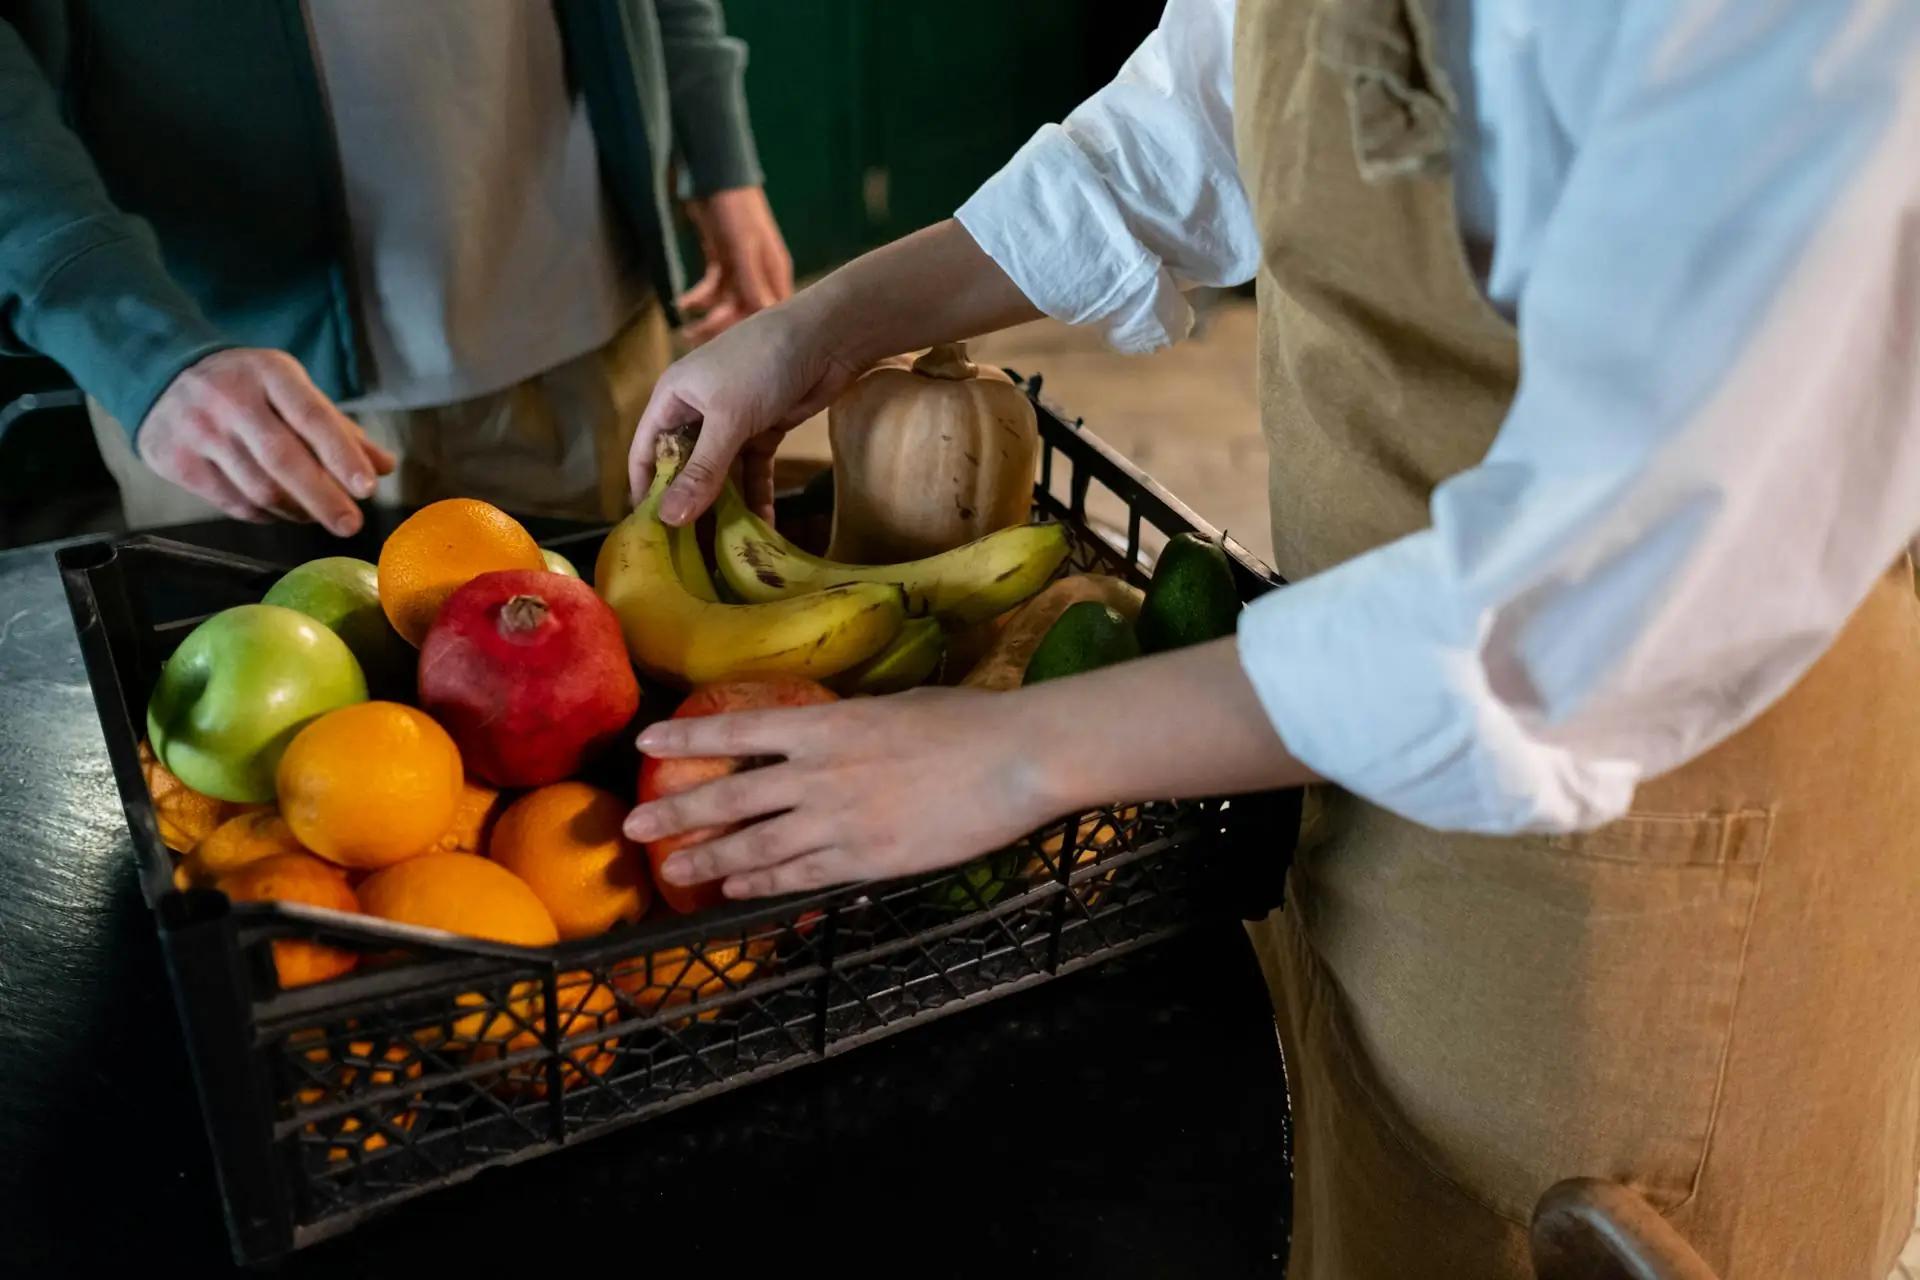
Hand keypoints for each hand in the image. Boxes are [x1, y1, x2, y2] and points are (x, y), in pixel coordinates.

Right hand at [137, 349, 394, 534]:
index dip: (342, 455)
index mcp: (268, 372)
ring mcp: (197, 430)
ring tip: (319, 515)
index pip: (312, 416)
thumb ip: (338, 428)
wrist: (163, 377)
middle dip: (323, 498)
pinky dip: (266, 514)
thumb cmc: (248, 388)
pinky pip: (233, 503)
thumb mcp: (292, 389)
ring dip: (298, 510)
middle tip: (351, 524)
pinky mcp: (175, 460)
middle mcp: (229, 398)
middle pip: (283, 459)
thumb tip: (385, 467)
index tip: (368, 488)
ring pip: (258, 488)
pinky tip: (282, 511)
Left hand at [622, 640, 1315, 900]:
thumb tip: (823, 731)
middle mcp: (820, 773)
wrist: (1017, 757)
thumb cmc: (969, 722)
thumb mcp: (898, 706)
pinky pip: (801, 876)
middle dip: (677, 813)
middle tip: (632, 827)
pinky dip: (764, 885)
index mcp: (828, 725)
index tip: (647, 743)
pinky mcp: (867, 860)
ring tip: (672, 872)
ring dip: (709, 861)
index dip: (688, 738)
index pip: (739, 730)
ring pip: (757, 846)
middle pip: (731, 797)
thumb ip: (851, 725)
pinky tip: (738, 892)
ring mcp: (841, 821)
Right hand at [631, 219, 1042, 523]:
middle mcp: (696, 410)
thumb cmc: (764, 363)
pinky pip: (753, 471)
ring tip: (726, 549)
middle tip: (690, 552)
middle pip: (684, 467)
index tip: (650, 533)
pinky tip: (763, 527)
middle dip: (688, 506)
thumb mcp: (728, 420)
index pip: (645, 452)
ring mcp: (731, 421)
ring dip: (725, 507)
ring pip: (721, 474)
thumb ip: (701, 472)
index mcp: (672, 398)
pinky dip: (758, 496)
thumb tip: (669, 519)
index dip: (645, 491)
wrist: (828, 336)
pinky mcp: (763, 429)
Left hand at [677, 186, 793, 345]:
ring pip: (727, 305)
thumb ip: (752, 285)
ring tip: (684, 331)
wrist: (714, 173)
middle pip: (746, 315)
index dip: (753, 336)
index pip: (770, 316)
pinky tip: (681, 303)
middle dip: (723, 331)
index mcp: (775, 275)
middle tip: (695, 342)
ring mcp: (742, 270)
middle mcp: (761, 276)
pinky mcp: (722, 261)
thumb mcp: (743, 248)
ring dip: (707, 318)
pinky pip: (712, 289)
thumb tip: (764, 321)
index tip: (731, 352)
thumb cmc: (735, 209)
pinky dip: (698, 298)